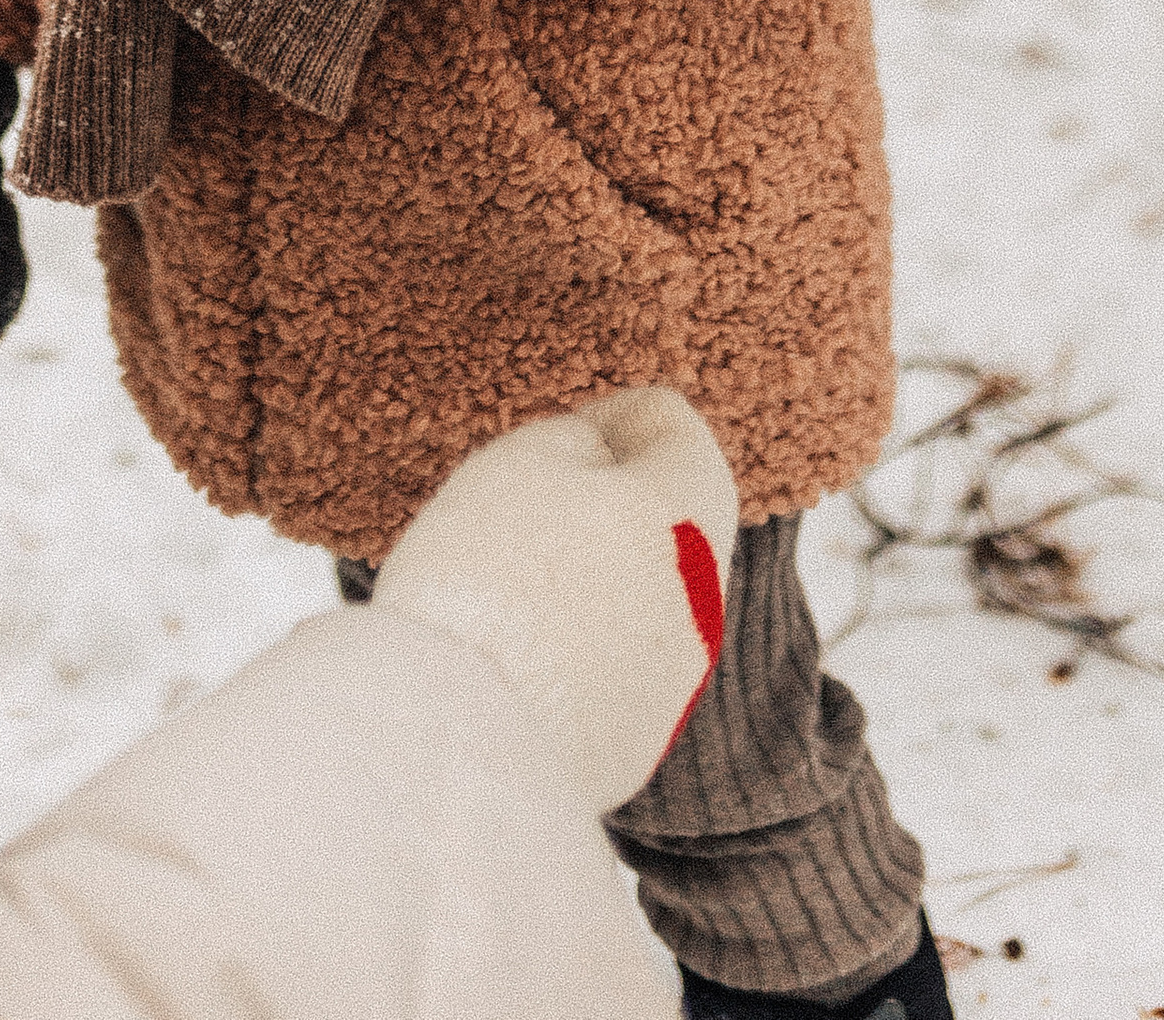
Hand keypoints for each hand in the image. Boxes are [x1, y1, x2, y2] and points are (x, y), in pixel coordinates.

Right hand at [372, 390, 739, 810]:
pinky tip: (511, 655)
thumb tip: (598, 461)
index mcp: (689, 513)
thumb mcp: (519, 462)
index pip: (674, 428)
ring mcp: (675, 685)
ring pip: (643, 598)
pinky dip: (576, 651)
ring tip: (506, 584)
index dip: (612, 417)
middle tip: (526, 504)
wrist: (460, 740)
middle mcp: (703, 602)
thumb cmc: (488, 577)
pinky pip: (614, 670)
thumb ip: (574, 441)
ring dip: (593, 579)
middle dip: (608, 503)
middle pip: (668, 519)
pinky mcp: (636, 747)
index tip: (559, 432)